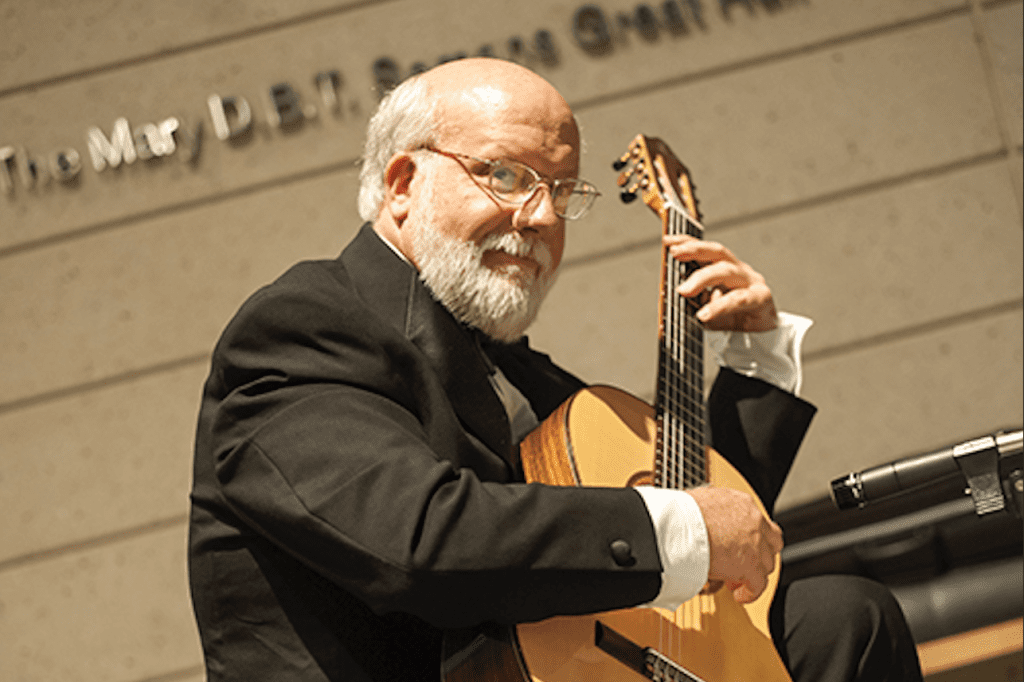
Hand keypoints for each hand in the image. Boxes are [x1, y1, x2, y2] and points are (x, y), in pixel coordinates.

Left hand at [664, 235, 777, 331]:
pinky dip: (719, 306)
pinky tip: (704, 314)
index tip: (668, 241)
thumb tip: (674, 294)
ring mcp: (751, 282)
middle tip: (675, 254)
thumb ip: (693, 299)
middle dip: (695, 250)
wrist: (761, 337)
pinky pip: (738, 299)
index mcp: (725, 268)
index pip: (707, 250)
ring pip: (726, 271)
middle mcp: (739, 270)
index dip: (688, 242)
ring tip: (683, 291)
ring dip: (702, 278)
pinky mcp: (761, 298)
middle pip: (718, 252)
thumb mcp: (706, 307)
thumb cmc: (732, 318)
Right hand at [687, 486, 783, 603]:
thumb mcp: (701, 501)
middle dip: (759, 555)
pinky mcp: (752, 565)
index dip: (751, 538)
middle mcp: (754, 521)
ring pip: (767, 565)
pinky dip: (751, 592)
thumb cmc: (680, 513)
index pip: (758, 522)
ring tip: (736, 581)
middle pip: (770, 543)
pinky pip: (759, 585)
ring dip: (754, 573)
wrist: (678, 524)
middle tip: (742, 564)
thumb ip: (713, 511)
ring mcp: (756, 543)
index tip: (739, 547)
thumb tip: (703, 519)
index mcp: (741, 503)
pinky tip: (739, 596)